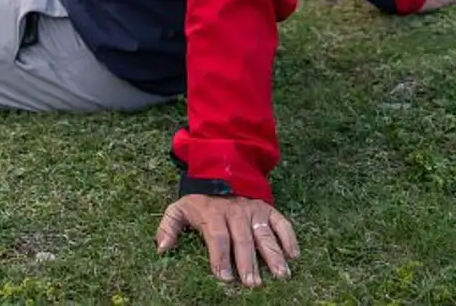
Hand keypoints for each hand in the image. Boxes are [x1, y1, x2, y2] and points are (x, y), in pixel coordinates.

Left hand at [156, 194, 298, 286]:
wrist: (220, 171)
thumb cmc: (200, 201)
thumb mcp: (179, 209)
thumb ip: (168, 227)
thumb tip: (161, 249)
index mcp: (212, 213)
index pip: (217, 236)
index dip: (220, 256)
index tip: (224, 277)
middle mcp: (235, 211)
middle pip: (242, 239)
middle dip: (248, 262)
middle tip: (253, 284)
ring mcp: (253, 210)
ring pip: (264, 233)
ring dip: (273, 255)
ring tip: (281, 275)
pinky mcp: (267, 209)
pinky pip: (281, 222)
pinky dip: (289, 237)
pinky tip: (294, 255)